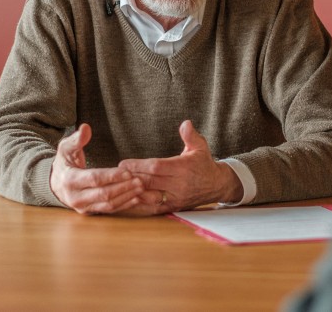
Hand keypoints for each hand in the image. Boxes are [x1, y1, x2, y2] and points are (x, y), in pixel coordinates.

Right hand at [49, 123, 158, 214]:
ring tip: (141, 187)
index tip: (128, 171)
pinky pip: (109, 210)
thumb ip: (77, 139)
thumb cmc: (64, 163)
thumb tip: (86, 128)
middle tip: (140, 180)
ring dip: (126, 197)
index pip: (94, 179)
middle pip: (103, 194)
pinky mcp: (90, 212)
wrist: (55, 184)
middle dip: (123, 187)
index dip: (112, 176)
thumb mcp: (66, 149)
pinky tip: (136, 198)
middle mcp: (75, 197)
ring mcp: (83, 207)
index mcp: (70, 180)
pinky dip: (124, 205)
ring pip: (108, 204)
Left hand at [118, 120, 242, 212]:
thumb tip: (185, 123)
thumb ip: (190, 135)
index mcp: (183, 168)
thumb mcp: (200, 146)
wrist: (217, 185)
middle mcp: (178, 185)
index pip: (157, 167)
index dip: (138, 166)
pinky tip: (127, 201)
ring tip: (117, 187)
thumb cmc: (204, 163)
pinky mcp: (173, 207)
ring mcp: (175, 198)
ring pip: (149, 197)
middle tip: (114, 174)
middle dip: (131, 178)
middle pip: (150, 182)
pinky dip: (139, 205)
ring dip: (132, 193)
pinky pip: (153, 208)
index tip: (123, 163)